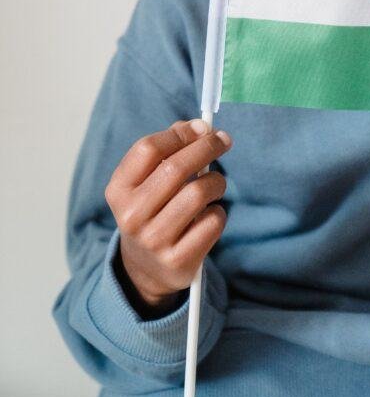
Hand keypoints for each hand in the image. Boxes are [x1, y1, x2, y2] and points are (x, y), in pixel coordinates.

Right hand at [105, 119, 231, 315]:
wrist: (146, 268)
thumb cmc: (153, 209)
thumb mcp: (147, 182)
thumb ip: (168, 149)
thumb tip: (199, 128)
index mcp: (119, 191)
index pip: (148, 148)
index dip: (180, 133)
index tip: (202, 128)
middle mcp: (132, 216)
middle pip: (176, 168)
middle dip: (207, 147)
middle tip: (224, 140)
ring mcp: (154, 241)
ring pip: (198, 193)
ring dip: (216, 181)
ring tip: (216, 184)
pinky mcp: (178, 260)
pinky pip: (213, 221)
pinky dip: (218, 211)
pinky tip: (209, 214)